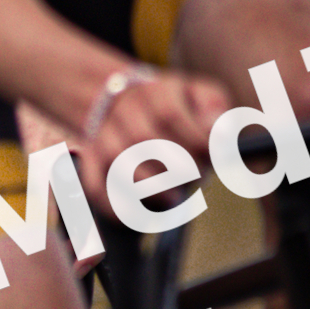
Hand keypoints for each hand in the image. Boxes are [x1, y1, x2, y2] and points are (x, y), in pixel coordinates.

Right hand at [76, 68, 227, 200]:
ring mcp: (103, 136)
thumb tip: (219, 133)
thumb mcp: (196, 92)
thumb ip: (213, 108)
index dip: (193, 140)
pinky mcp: (90, 158)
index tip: (213, 158)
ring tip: (173, 199)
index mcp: (154, 93)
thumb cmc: (169, 104)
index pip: (170, 115)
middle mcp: (123, 112)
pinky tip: (131, 216)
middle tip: (196, 180)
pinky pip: (94, 183)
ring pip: (117, 163)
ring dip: (147, 187)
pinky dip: (110, 203)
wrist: (115, 97)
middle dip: (174, 166)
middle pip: (142, 140)